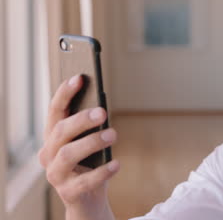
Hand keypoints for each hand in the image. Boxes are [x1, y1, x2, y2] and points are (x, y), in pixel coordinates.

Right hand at [38, 75, 118, 219]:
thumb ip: (91, 127)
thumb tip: (101, 106)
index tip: (79, 78)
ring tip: (113, 135)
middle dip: (81, 119)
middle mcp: (49, 153)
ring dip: (91, 142)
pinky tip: (117, 164)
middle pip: (60, 131)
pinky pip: (84, 181)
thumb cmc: (90, 165)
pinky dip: (102, 172)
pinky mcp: (68, 192)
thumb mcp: (90, 143)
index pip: (55, 111)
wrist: (88, 201)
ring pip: (68, 154)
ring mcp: (56, 174)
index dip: (65, 94)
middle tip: (102, 112)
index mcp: (54, 136)